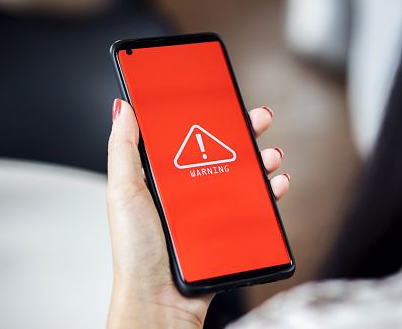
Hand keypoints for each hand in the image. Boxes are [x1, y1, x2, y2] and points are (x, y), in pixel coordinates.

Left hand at [106, 99, 289, 328]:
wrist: (161, 301)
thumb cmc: (137, 252)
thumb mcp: (124, 192)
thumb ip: (123, 149)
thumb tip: (124, 107)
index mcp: (164, 178)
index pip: (189, 136)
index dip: (207, 116)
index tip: (222, 99)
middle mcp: (190, 191)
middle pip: (222, 151)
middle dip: (244, 131)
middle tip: (258, 117)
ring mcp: (212, 210)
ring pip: (244, 176)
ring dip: (261, 159)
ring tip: (270, 153)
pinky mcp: (230, 229)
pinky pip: (256, 206)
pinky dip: (271, 192)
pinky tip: (277, 183)